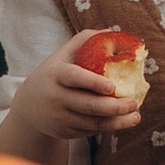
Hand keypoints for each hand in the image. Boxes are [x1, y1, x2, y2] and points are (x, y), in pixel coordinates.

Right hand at [1, 35, 147, 164]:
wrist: (29, 104)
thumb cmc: (55, 73)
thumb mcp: (63, 54)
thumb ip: (85, 40)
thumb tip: (113, 32)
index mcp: (56, 74)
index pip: (74, 78)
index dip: (93, 82)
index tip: (113, 86)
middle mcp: (56, 97)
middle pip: (88, 105)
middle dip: (115, 107)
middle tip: (134, 103)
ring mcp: (59, 117)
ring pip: (92, 123)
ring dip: (117, 122)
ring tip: (135, 115)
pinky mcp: (64, 132)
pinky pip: (89, 131)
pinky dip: (107, 127)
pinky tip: (121, 121)